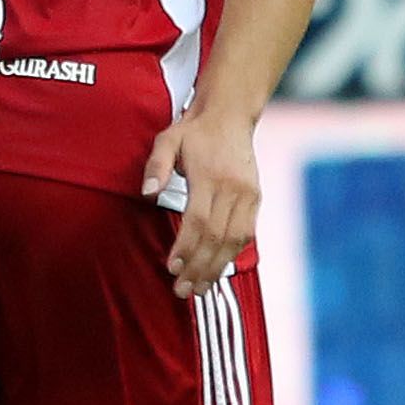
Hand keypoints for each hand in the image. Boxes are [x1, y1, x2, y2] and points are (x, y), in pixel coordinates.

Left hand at [142, 102, 259, 297]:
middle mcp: (234, 187)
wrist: (231, 115)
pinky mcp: (256, 197)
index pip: (199, 220)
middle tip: (182, 290)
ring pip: (235, 239)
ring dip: (217, 267)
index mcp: (211, 175)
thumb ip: (156, 166)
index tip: (171, 268)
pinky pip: (247, 233)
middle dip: (199, 266)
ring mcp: (249, 194)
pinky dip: (233, 254)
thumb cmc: (194, 131)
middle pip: (217, 236)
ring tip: (200, 288)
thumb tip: (147, 192)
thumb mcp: (167, 139)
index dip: (186, 247)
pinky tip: (219, 270)